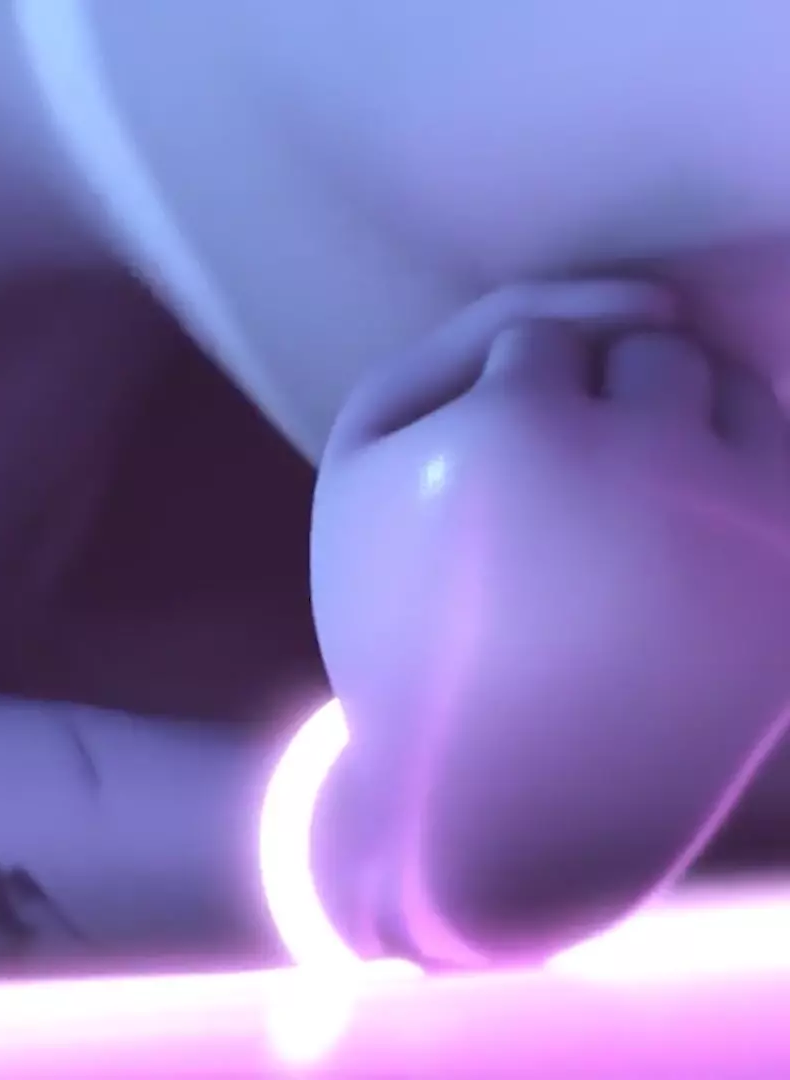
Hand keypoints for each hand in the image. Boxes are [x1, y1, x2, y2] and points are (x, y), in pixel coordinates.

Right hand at [311, 279, 789, 963]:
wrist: (491, 797)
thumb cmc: (408, 617)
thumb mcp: (365, 460)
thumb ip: (468, 337)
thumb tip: (648, 295)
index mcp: (516, 434)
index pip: (544, 336)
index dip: (496, 421)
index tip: (472, 513)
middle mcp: (644, 469)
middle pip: (649, 346)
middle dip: (598, 413)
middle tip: (545, 529)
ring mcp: (736, 527)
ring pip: (729, 388)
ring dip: (672, 435)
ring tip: (608, 538)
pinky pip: (780, 460)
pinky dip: (730, 489)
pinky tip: (669, 560)